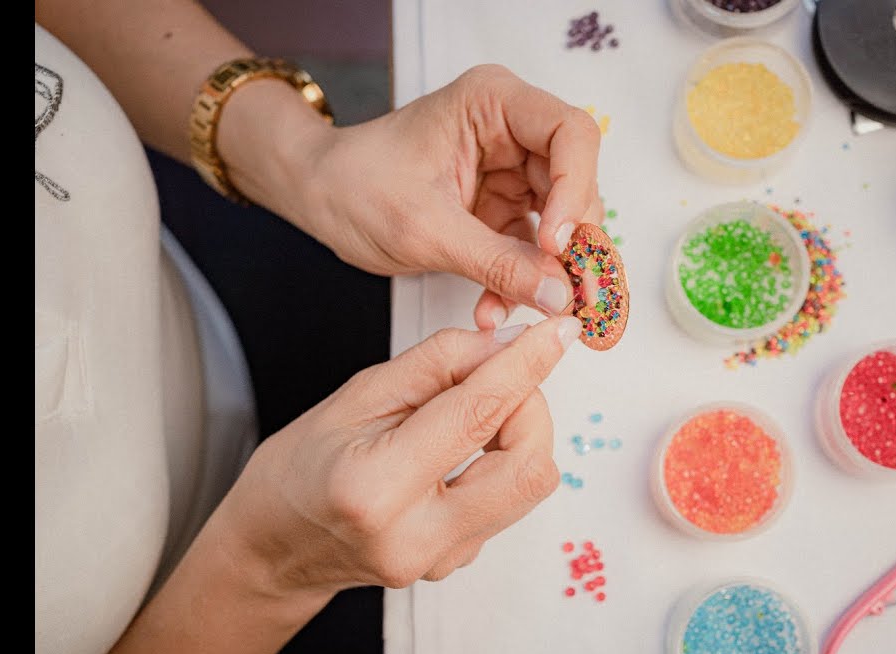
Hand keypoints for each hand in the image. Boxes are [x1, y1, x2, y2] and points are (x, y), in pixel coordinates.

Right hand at [221, 314, 581, 593]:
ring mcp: (439, 560)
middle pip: (528, 466)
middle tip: (501, 377)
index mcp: (377, 488)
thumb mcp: (355, 396)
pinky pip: (506, 504)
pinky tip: (457, 453)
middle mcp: (415, 536)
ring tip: (475, 412)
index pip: (477, 417)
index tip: (557, 332)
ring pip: (528, 487)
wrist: (271, 550)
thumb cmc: (299, 469)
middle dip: (532, 407)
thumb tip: (505, 344)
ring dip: (520, 435)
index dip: (526, 366)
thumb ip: (436, 365)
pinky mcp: (455, 565)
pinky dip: (499, 463)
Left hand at [267, 64, 603, 330]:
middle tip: (568, 293)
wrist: (319, 198)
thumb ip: (498, 262)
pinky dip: (518, 282)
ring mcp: (511, 171)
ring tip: (525, 307)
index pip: (571, 134)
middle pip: (575, 182)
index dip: (577, 188)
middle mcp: (512, 131)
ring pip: (561, 222)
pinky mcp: (503, 208)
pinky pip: (530, 249)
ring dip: (545, 272)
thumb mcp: (425, 229)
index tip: (560, 242)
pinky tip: (494, 308)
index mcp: (494, 103)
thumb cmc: (356, 184)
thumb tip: (560, 296)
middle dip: (573, 243)